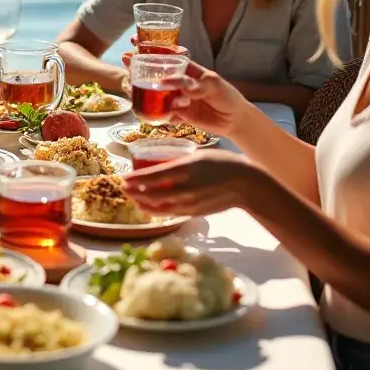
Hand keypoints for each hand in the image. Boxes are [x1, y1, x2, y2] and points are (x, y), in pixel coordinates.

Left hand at [122, 149, 269, 216]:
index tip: (123, 179)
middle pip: (151, 194)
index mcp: (185, 169)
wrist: (246, 184)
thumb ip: (177, 163)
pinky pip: (170, 213)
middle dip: (134, 193)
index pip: (152, 177)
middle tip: (123, 188)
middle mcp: (186, 188)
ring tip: (133, 198)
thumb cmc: (222, 164)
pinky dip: (156, 211)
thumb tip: (156, 166)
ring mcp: (190, 203)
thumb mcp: (197, 156)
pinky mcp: (195, 212)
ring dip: (142, 203)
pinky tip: (149, 207)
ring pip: (159, 207)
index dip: (134, 180)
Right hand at [125, 58, 247, 136]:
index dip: (150, 48)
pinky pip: (161, 113)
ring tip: (130, 87)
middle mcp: (178, 82)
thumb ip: (196, 85)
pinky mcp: (176, 114)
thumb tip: (178, 86)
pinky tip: (143, 110)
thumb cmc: (226, 96)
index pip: (166, 55)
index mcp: (186, 69)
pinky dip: (152, 112)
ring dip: (142, 89)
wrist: (234, 120)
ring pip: (154, 92)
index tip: (135, 41)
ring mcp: (176, 98)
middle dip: (138, 66)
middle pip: (154, 73)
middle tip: (125, 61)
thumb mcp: (214, 85)